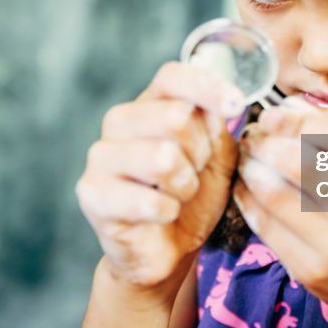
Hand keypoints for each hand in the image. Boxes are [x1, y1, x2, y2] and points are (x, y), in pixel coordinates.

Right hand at [76, 62, 244, 295]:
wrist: (165, 251)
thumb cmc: (190, 198)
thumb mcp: (216, 157)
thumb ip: (217, 125)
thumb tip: (220, 102)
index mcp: (149, 104)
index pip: (173, 76)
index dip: (208, 86)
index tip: (236, 106)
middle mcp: (118, 122)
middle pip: (175, 117)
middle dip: (201, 152)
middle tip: (196, 172)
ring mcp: (100, 157)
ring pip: (163, 158)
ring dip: (186, 185)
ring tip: (179, 195)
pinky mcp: (92, 194)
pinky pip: (149, 200)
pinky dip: (169, 212)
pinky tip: (162, 216)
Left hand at [233, 104, 327, 316]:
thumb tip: (287, 107)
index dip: (298, 119)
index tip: (271, 114)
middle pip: (303, 164)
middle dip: (266, 143)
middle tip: (251, 135)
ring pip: (277, 195)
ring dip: (251, 169)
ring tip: (246, 158)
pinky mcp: (311, 270)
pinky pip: (266, 226)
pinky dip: (247, 199)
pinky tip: (244, 186)